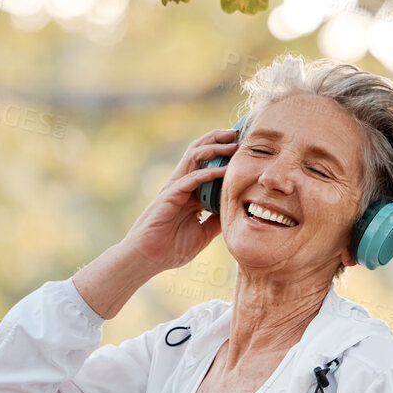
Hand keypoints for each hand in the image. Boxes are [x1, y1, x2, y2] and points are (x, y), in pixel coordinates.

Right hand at [116, 127, 238, 273]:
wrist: (148, 259)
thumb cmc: (171, 250)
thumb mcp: (203, 235)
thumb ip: (216, 222)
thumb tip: (235, 214)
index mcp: (190, 194)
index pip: (207, 166)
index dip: (224, 155)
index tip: (243, 148)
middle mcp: (182, 186)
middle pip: (200, 154)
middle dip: (218, 140)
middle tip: (237, 133)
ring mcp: (175, 188)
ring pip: (194, 157)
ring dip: (214, 148)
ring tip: (232, 144)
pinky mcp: (169, 195)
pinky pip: (190, 178)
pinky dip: (207, 173)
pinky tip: (223, 171)